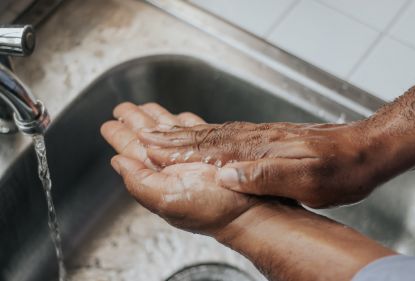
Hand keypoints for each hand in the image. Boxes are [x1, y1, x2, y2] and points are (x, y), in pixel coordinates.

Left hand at [101, 102, 257, 234]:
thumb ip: (139, 181)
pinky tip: (178, 117)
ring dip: (157, 118)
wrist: (248, 210)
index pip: (133, 151)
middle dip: (136, 121)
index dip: (120, 136)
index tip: (109, 123)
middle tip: (123, 108)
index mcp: (158, 176)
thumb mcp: (166, 199)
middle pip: (148, 137)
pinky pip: (195, 132)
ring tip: (145, 107)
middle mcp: (174, 166)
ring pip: (170, 132)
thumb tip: (118, 162)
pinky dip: (185, 123)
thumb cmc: (212, 210)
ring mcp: (193, 158)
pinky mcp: (213, 152)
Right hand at [138, 115, 382, 207]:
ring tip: (163, 131)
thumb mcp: (306, 181)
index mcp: (260, 151)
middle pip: (206, 138)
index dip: (177, 151)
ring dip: (186, 134)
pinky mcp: (271, 139)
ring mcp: (263, 137)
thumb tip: (225, 176)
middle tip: (144, 134)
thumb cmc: (340, 170)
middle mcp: (257, 139)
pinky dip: (209, 135)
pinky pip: (230, 135)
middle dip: (172, 137)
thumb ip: (265, 176)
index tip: (149, 148)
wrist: (367, 150)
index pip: (209, 150)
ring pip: (215, 134)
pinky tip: (204, 136)